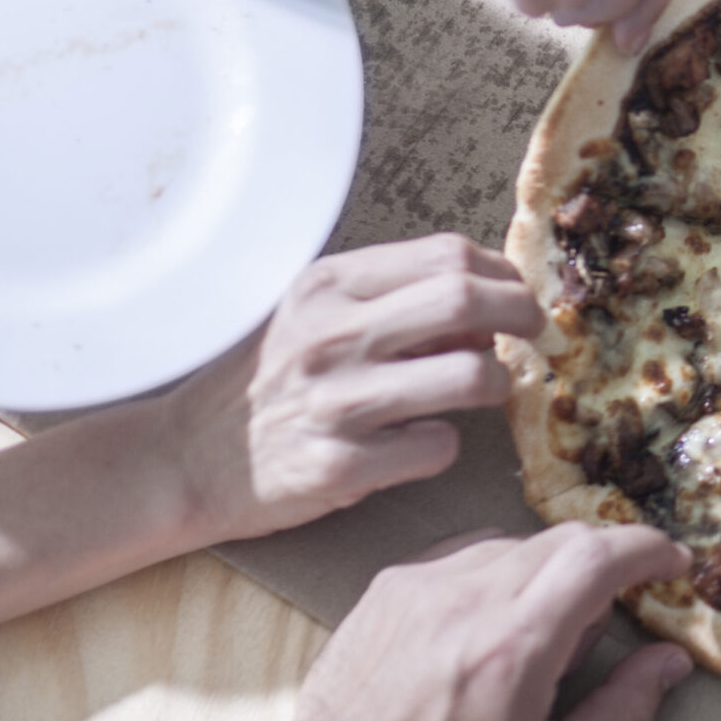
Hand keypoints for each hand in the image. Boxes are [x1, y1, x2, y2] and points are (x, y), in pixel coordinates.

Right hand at [173, 235, 540, 544]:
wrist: (183, 460)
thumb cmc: (265, 383)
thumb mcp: (314, 317)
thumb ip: (392, 300)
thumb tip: (483, 309)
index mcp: (329, 286)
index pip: (448, 255)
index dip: (502, 274)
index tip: (517, 295)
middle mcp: (332, 336)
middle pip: (467, 301)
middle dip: (524, 316)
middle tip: (536, 335)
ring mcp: (337, 402)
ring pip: (471, 378)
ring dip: (497, 385)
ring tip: (486, 392)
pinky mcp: (340, 465)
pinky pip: (438, 447)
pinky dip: (445, 446)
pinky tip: (420, 444)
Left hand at [277, 524, 693, 720]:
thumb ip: (621, 715)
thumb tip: (670, 662)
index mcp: (517, 646)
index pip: (600, 556)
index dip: (648, 549)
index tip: (671, 563)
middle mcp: (472, 596)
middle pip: (567, 538)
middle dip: (607, 560)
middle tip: (612, 607)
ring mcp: (428, 581)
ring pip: (520, 542)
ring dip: (551, 570)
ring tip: (540, 630)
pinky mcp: (395, 580)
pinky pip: (471, 551)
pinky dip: (501, 573)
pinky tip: (490, 621)